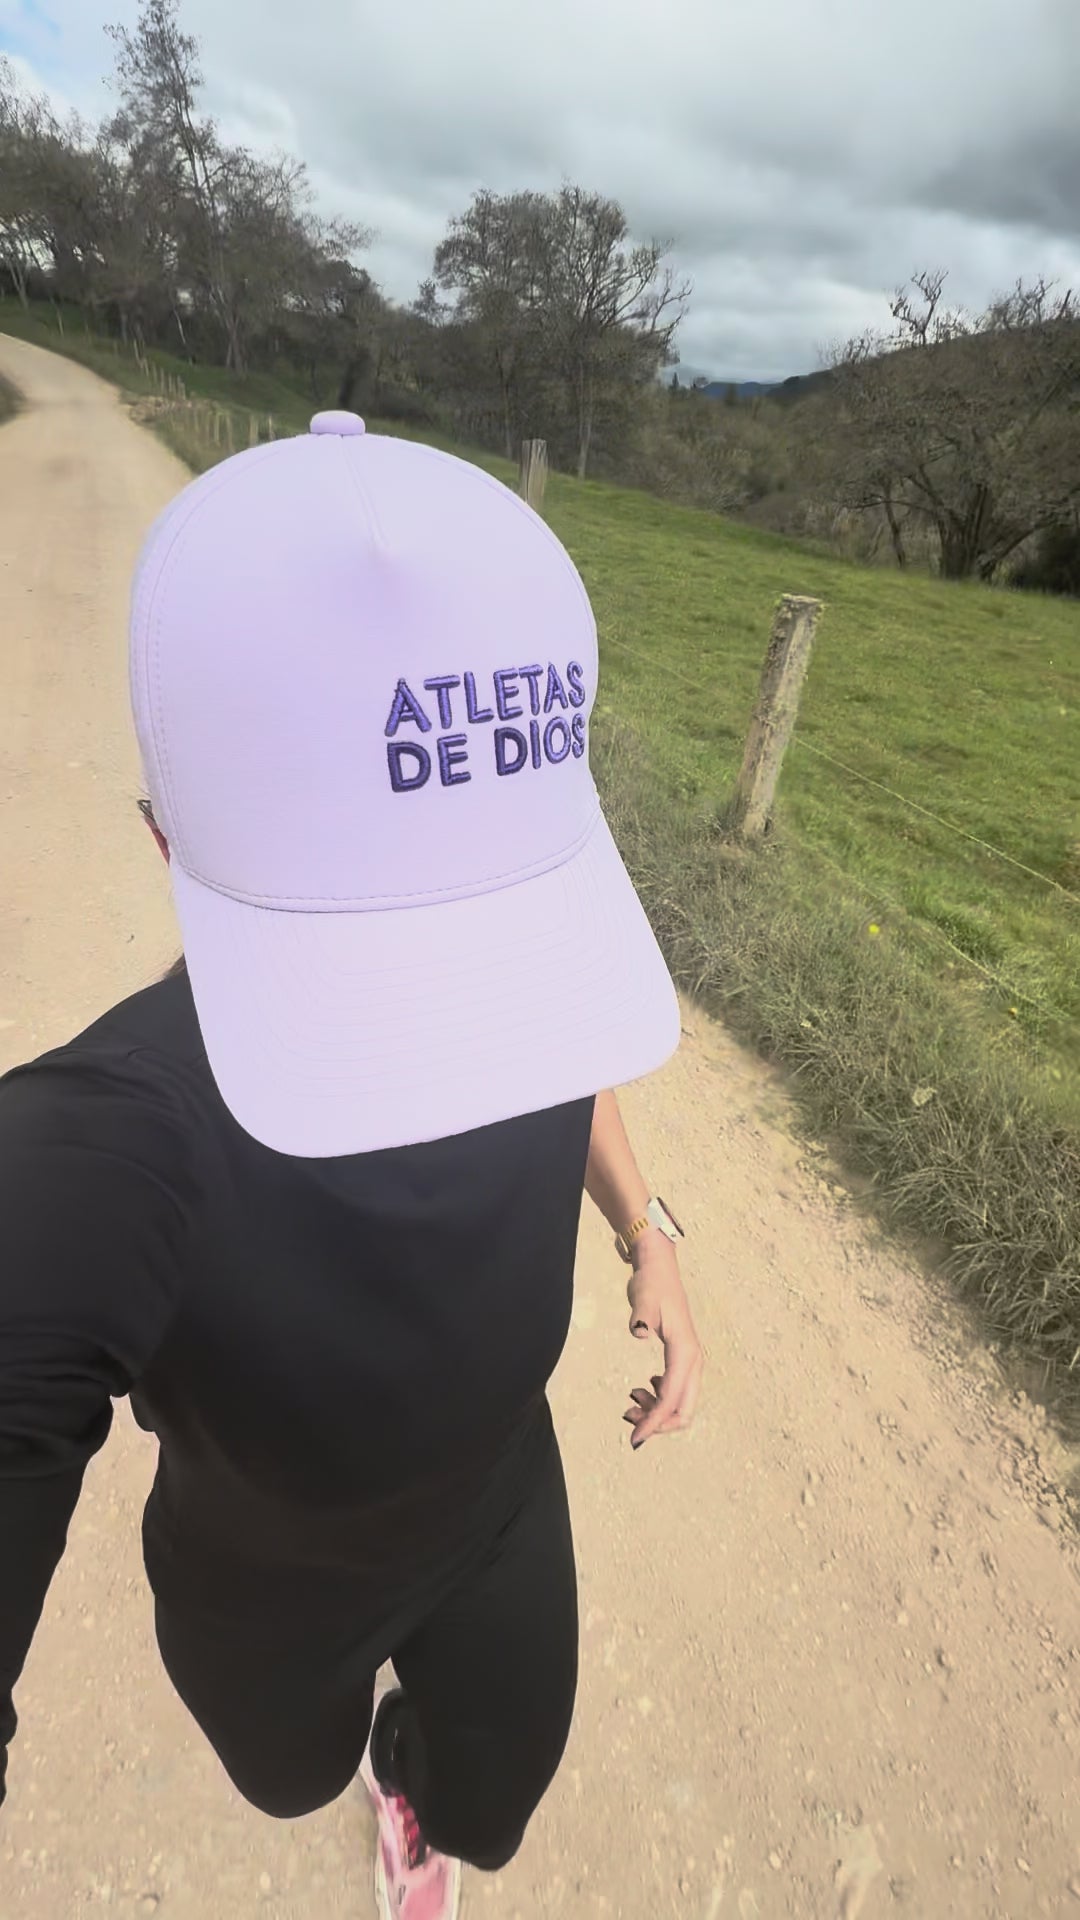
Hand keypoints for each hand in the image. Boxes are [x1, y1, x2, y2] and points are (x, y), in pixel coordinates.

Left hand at [623, 1234, 703, 1449]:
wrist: (659, 1271)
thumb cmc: (651, 1286)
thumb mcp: (642, 1300)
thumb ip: (640, 1318)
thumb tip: (639, 1332)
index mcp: (685, 1352)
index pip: (671, 1399)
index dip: (653, 1423)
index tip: (633, 1439)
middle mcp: (692, 1361)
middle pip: (683, 1411)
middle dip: (657, 1423)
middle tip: (628, 1419)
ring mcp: (689, 1362)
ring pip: (680, 1404)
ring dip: (656, 1412)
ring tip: (629, 1402)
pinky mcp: (682, 1360)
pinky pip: (676, 1392)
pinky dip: (659, 1400)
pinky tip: (642, 1389)